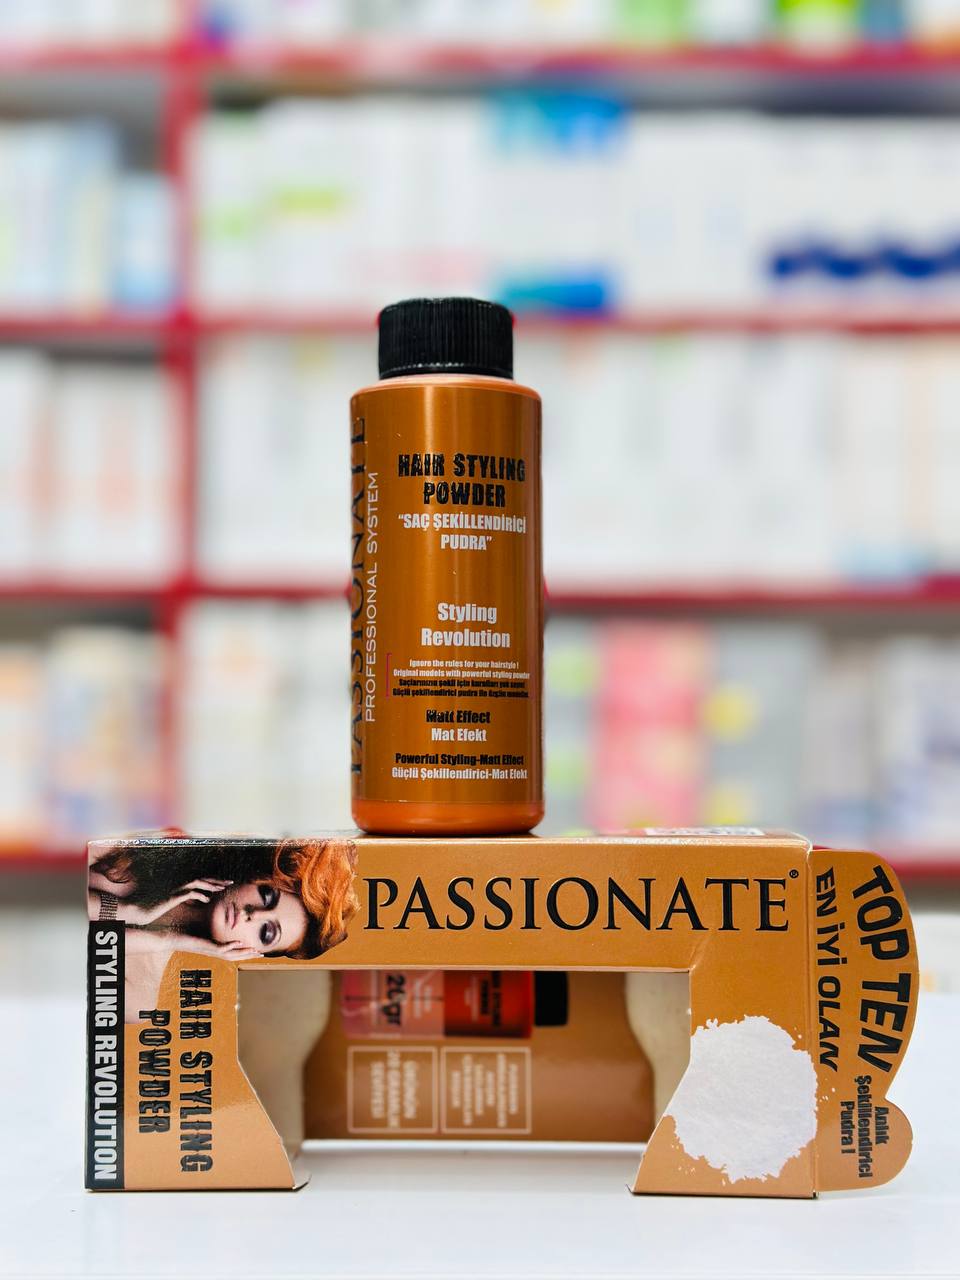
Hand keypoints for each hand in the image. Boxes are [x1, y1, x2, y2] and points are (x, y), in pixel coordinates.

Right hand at [117, 879, 233, 926]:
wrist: (137, 911)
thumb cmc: (152, 908)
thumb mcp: (171, 902)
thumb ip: (183, 898)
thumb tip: (197, 898)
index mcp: (179, 887)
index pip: (199, 881)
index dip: (212, 881)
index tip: (224, 884)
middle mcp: (178, 886)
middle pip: (202, 879)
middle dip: (216, 880)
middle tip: (229, 882)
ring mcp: (175, 890)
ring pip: (197, 883)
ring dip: (210, 885)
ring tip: (221, 889)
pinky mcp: (172, 898)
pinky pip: (189, 893)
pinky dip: (199, 894)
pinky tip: (207, 899)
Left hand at [171, 935, 261, 961]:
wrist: (168, 938)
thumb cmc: (180, 933)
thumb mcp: (196, 929)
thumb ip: (205, 926)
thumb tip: (209, 917)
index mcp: (212, 948)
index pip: (231, 952)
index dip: (244, 952)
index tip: (255, 950)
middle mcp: (212, 951)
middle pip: (234, 956)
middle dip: (248, 955)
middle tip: (262, 955)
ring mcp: (209, 950)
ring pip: (230, 954)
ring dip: (244, 953)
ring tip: (255, 951)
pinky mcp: (204, 946)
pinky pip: (220, 948)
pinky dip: (231, 946)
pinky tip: (239, 943)